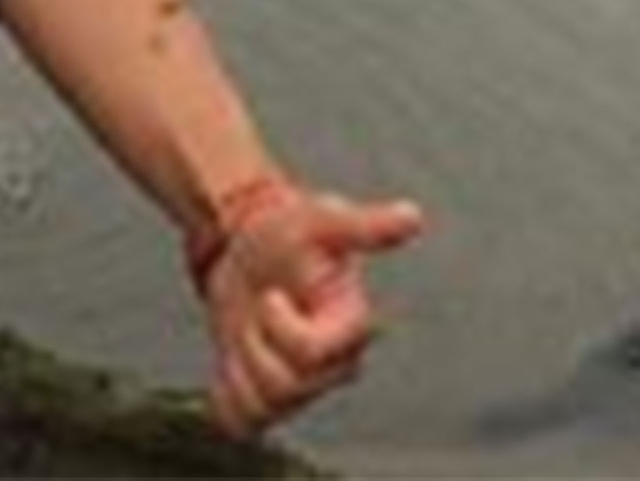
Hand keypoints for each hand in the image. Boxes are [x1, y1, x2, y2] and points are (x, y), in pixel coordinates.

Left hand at [196, 178, 424, 438]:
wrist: (245, 248)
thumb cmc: (289, 233)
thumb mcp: (320, 220)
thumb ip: (365, 226)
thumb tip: (414, 216)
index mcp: (351, 328)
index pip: (311, 353)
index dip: (280, 324)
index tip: (272, 293)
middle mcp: (335, 366)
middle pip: (284, 386)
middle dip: (255, 342)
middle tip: (257, 306)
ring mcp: (302, 389)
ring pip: (262, 408)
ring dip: (238, 363)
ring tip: (248, 328)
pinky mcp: (269, 402)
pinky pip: (242, 424)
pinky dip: (225, 395)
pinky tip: (231, 356)